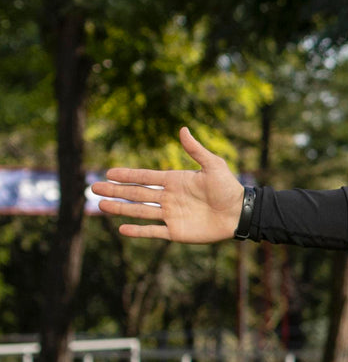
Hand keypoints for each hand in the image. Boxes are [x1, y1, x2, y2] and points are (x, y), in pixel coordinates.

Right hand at [92, 127, 245, 242]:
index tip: (108, 172)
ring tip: (101, 206)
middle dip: (115, 191)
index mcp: (175, 181)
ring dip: (120, 209)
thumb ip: (196, 150)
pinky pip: (153, 232)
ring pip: (140, 211)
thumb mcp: (213, 165)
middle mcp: (169, 198)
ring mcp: (171, 215)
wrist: (240, 213)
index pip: (145, 177)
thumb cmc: (229, 188)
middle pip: (136, 194)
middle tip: (94, 188)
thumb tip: (183, 129)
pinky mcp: (176, 232)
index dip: (127, 175)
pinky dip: (138, 231)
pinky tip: (122, 228)